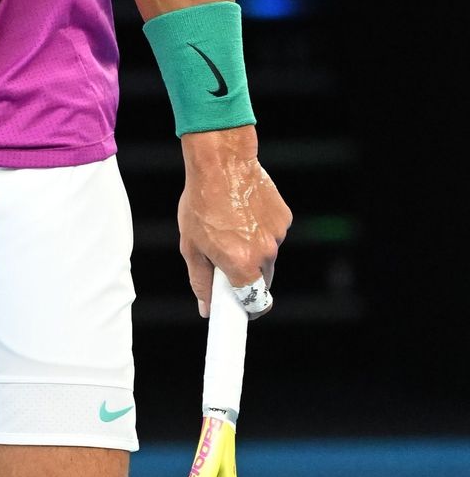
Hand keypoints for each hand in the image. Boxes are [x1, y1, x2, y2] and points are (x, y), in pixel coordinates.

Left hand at [177, 128, 290, 313]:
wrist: (222, 163)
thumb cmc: (200, 204)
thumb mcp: (191, 247)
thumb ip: (201, 282)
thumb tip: (207, 308)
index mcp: (241, 264)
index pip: (256, 303)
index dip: (248, 311)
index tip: (241, 314)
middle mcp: (265, 252)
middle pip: (261, 280)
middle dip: (245, 277)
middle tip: (224, 261)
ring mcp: (278, 235)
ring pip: (267, 257)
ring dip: (252, 251)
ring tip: (230, 227)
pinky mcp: (285, 219)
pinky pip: (273, 235)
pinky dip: (260, 231)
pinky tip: (243, 213)